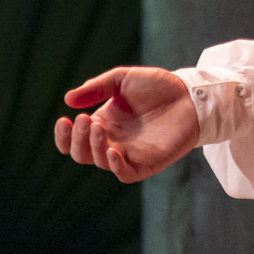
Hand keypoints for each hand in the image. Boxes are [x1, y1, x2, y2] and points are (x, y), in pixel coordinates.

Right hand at [55, 67, 201, 181]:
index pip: (74, 140)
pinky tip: (113, 151)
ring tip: (99, 126)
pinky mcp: (148, 163)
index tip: (64, 119)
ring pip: (100, 162)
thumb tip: (68, 100)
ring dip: (94, 146)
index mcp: (103, 125)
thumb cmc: (158, 86)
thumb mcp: (122, 79)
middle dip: (77, 139)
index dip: (63, 135)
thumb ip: (96, 88)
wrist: (191, 94)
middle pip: (82, 154)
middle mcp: (113, 142)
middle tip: (85, 119)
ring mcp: (130, 154)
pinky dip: (116, 166)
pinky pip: (126, 174)